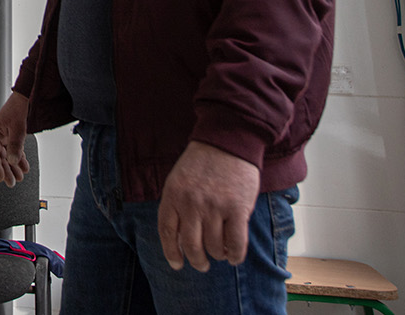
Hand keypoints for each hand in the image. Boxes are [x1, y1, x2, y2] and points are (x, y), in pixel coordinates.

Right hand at [0, 92, 31, 186]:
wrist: (24, 97)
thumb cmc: (18, 109)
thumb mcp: (18, 128)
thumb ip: (16, 145)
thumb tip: (13, 162)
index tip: (0, 178)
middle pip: (0, 157)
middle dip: (6, 170)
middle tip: (12, 183)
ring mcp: (5, 136)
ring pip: (8, 155)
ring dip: (13, 166)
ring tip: (19, 177)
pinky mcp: (12, 135)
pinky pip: (14, 150)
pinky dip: (19, 158)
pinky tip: (24, 167)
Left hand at [156, 141, 260, 270]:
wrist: (228, 139)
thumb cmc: (203, 161)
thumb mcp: (179, 178)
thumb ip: (177, 204)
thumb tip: (181, 239)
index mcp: (173, 195)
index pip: (167, 232)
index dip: (171, 253)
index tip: (177, 264)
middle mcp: (191, 203)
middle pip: (190, 246)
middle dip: (197, 261)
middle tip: (202, 264)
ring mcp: (214, 207)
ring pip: (213, 247)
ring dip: (217, 256)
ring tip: (220, 254)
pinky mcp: (237, 209)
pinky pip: (235, 243)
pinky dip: (234, 255)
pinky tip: (234, 256)